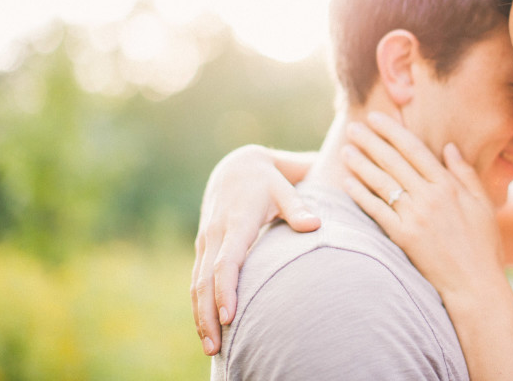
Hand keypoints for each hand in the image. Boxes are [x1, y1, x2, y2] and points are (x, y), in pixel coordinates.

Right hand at [191, 145, 319, 355]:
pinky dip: (199, 304)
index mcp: (236, 222)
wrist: (237, 166)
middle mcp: (215, 234)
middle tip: (215, 348)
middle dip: (207, 316)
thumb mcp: (284, 186)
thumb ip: (298, 207)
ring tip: (211, 348)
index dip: (226, 291)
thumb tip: (315, 225)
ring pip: (196, 284)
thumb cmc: (268, 180)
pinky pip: (197, 279)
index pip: (226, 263)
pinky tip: (207, 327)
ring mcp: (206, 241)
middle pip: (204, 281)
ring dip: (200, 316)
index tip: (230, 317)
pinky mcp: (204, 247)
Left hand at [342, 113, 512, 379]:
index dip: (393, 131)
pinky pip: (377, 211)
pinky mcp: (403, 237)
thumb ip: (465, 174)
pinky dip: (361, 195)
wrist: (476, 286)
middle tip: (353, 127)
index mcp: (449, 186)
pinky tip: (348, 183)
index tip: (377, 118)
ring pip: (382, 183)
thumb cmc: (483, 247)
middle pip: (394, 161)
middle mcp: (430, 197)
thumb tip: (449, 147)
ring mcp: (415, 217)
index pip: (414, 149)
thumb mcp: (482, 205)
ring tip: (346, 151)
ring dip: (361, 164)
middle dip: (371, 142)